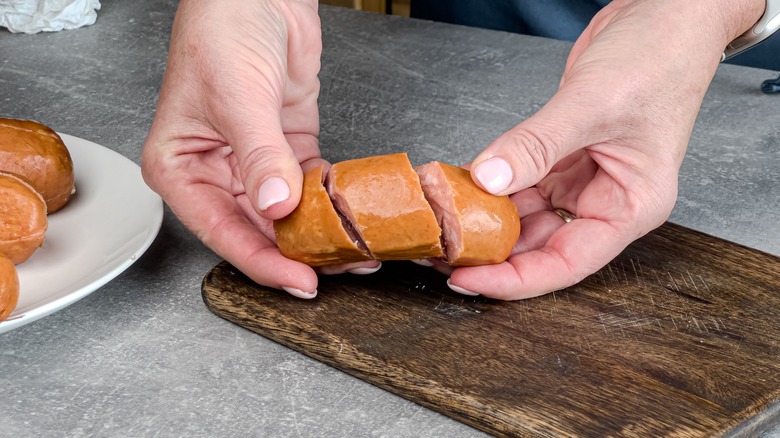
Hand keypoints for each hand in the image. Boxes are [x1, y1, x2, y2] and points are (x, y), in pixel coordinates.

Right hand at [142, 0, 377, 298]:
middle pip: (255, 230)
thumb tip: (275, 206)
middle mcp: (213, 171)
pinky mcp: (286, 148)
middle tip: (336, 271)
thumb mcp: (238, 97)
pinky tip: (351, 214)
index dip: (262, 261)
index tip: (298, 282)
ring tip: (353, 250)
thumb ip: (259, 156)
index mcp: (180, 167)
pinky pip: (307, 185)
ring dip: (317, 232)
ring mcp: (252, 162)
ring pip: (285, 214)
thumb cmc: (223, 29)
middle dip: (295, 253)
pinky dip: (329, 201)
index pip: (220, 231)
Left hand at [447, 0, 763, 298]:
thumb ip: (537, 145)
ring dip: (485, 219)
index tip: (469, 280)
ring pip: (525, 216)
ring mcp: (581, 179)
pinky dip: (490, 185)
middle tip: (441, 251)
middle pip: (541, 245)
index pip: (567, 262)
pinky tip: (460, 188)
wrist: (664, 15)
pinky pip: (519, 183)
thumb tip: (489, 179)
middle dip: (491, 252)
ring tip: (443, 223)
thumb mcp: (594, 104)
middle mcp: (605, 200)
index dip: (515, 279)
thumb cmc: (659, 58)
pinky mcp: (561, 158)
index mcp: (630, 206)